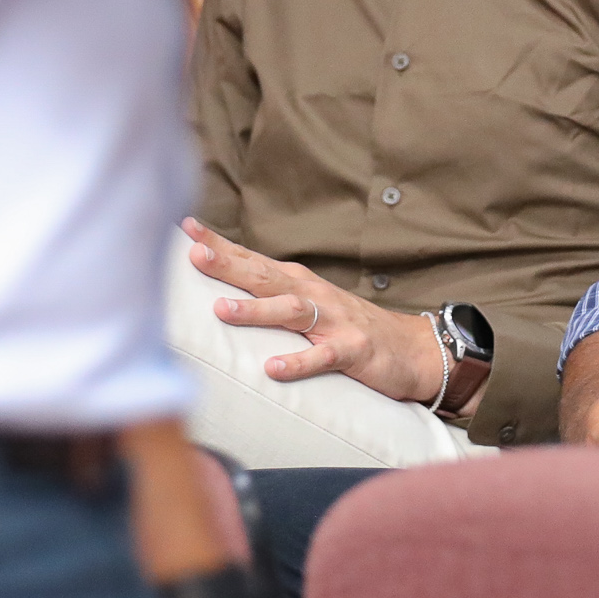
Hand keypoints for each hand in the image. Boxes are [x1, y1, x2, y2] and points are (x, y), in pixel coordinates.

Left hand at [180, 219, 448, 405]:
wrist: (412, 348)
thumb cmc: (348, 326)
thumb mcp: (307, 306)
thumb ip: (269, 297)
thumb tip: (216, 292)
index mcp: (297, 283)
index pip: (252, 259)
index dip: (221, 244)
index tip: (186, 227)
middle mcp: (313, 295)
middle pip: (265, 277)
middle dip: (230, 265)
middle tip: (196, 254)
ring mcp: (335, 321)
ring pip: (291, 312)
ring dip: (257, 310)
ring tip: (222, 310)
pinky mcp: (354, 351)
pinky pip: (323, 357)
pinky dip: (299, 362)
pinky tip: (273, 369)